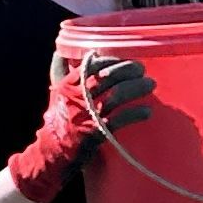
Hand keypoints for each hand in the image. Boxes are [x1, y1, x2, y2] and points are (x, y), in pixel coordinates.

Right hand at [4, 52, 152, 202]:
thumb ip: (60, 71)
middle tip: (142, 69)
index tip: (124, 59)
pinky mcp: (96, 132)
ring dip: (137, 88)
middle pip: (107, 76)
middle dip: (128, 70)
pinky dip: (136, 113)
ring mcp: (87, 114)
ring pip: (117, 95)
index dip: (111, 60)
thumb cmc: (57, 121)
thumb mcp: (56, 93)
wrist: (52, 152)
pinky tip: (147, 111)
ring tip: (150, 85)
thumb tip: (61, 51)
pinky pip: (121, 118)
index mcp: (68, 85)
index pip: (92, 64)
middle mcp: (77, 97)